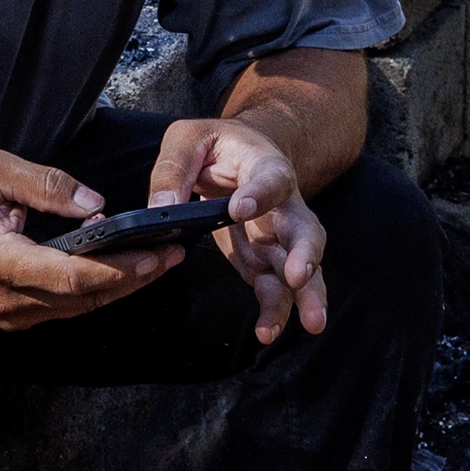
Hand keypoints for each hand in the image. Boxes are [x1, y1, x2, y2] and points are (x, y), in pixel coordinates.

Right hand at [0, 147, 179, 329]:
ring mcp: (10, 315)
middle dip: (135, 278)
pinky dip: (97, 292)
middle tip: (174, 256)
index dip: (120, 268)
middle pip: (87, 299)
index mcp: (1, 262)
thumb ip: (48, 184)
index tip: (156, 252)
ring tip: (158, 262)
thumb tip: (96, 204)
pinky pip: (65, 309)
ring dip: (121, 288)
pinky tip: (121, 272)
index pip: (74, 276)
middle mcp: (8, 299)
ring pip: (80, 309)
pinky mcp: (13, 317)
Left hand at [153, 113, 327, 344]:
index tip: (239, 208)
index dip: (259, 193)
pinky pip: (276, 288)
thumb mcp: (187, 139)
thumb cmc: (215, 144)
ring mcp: (277, 237)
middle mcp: (282, 205)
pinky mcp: (264, 261)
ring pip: (301, 267)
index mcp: (265, 165)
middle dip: (305, 255)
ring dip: (304, 296)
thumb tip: (159, 209)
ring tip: (310, 323)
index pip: (271, 178)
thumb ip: (173, 169)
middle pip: (304, 229)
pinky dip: (275, 311)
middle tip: (298, 276)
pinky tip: (267, 331)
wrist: (239, 155)